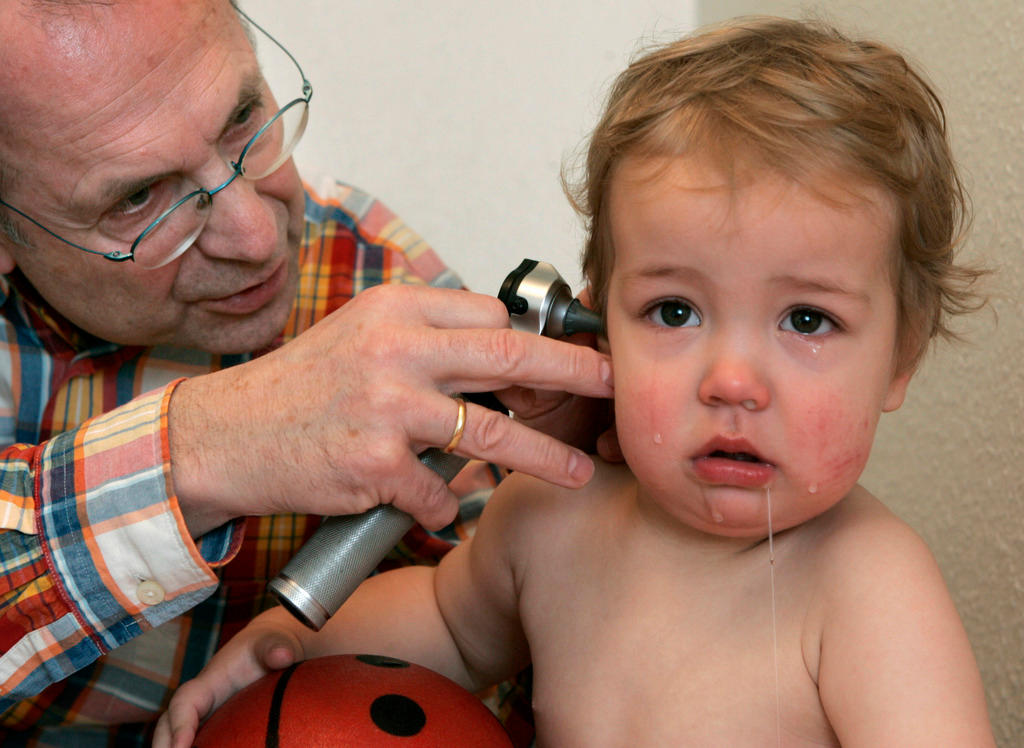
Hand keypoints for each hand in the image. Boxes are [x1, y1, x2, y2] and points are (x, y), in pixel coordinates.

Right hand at [153, 608, 302, 747]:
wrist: (270, 649)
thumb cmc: (269, 646)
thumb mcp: (273, 643)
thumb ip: (275, 647)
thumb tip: (283, 656)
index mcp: (210, 681)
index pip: (186, 702)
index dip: (180, 725)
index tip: (181, 746)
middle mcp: (201, 701)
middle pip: (168, 726)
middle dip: (164, 746)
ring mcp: (205, 716)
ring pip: (177, 738)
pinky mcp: (214, 726)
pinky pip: (198, 741)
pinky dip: (195, 747)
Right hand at [170, 284, 613, 535]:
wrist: (224, 435)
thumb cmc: (298, 388)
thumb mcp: (361, 338)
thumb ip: (426, 341)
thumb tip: (499, 356)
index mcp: (397, 310)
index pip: (491, 316)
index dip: (536, 340)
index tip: (569, 358)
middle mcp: (398, 350)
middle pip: (512, 355)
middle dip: (575, 370)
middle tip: (615, 383)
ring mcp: (388, 408)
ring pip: (494, 432)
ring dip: (545, 456)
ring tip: (580, 470)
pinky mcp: (376, 465)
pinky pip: (439, 491)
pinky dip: (445, 503)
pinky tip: (433, 504)